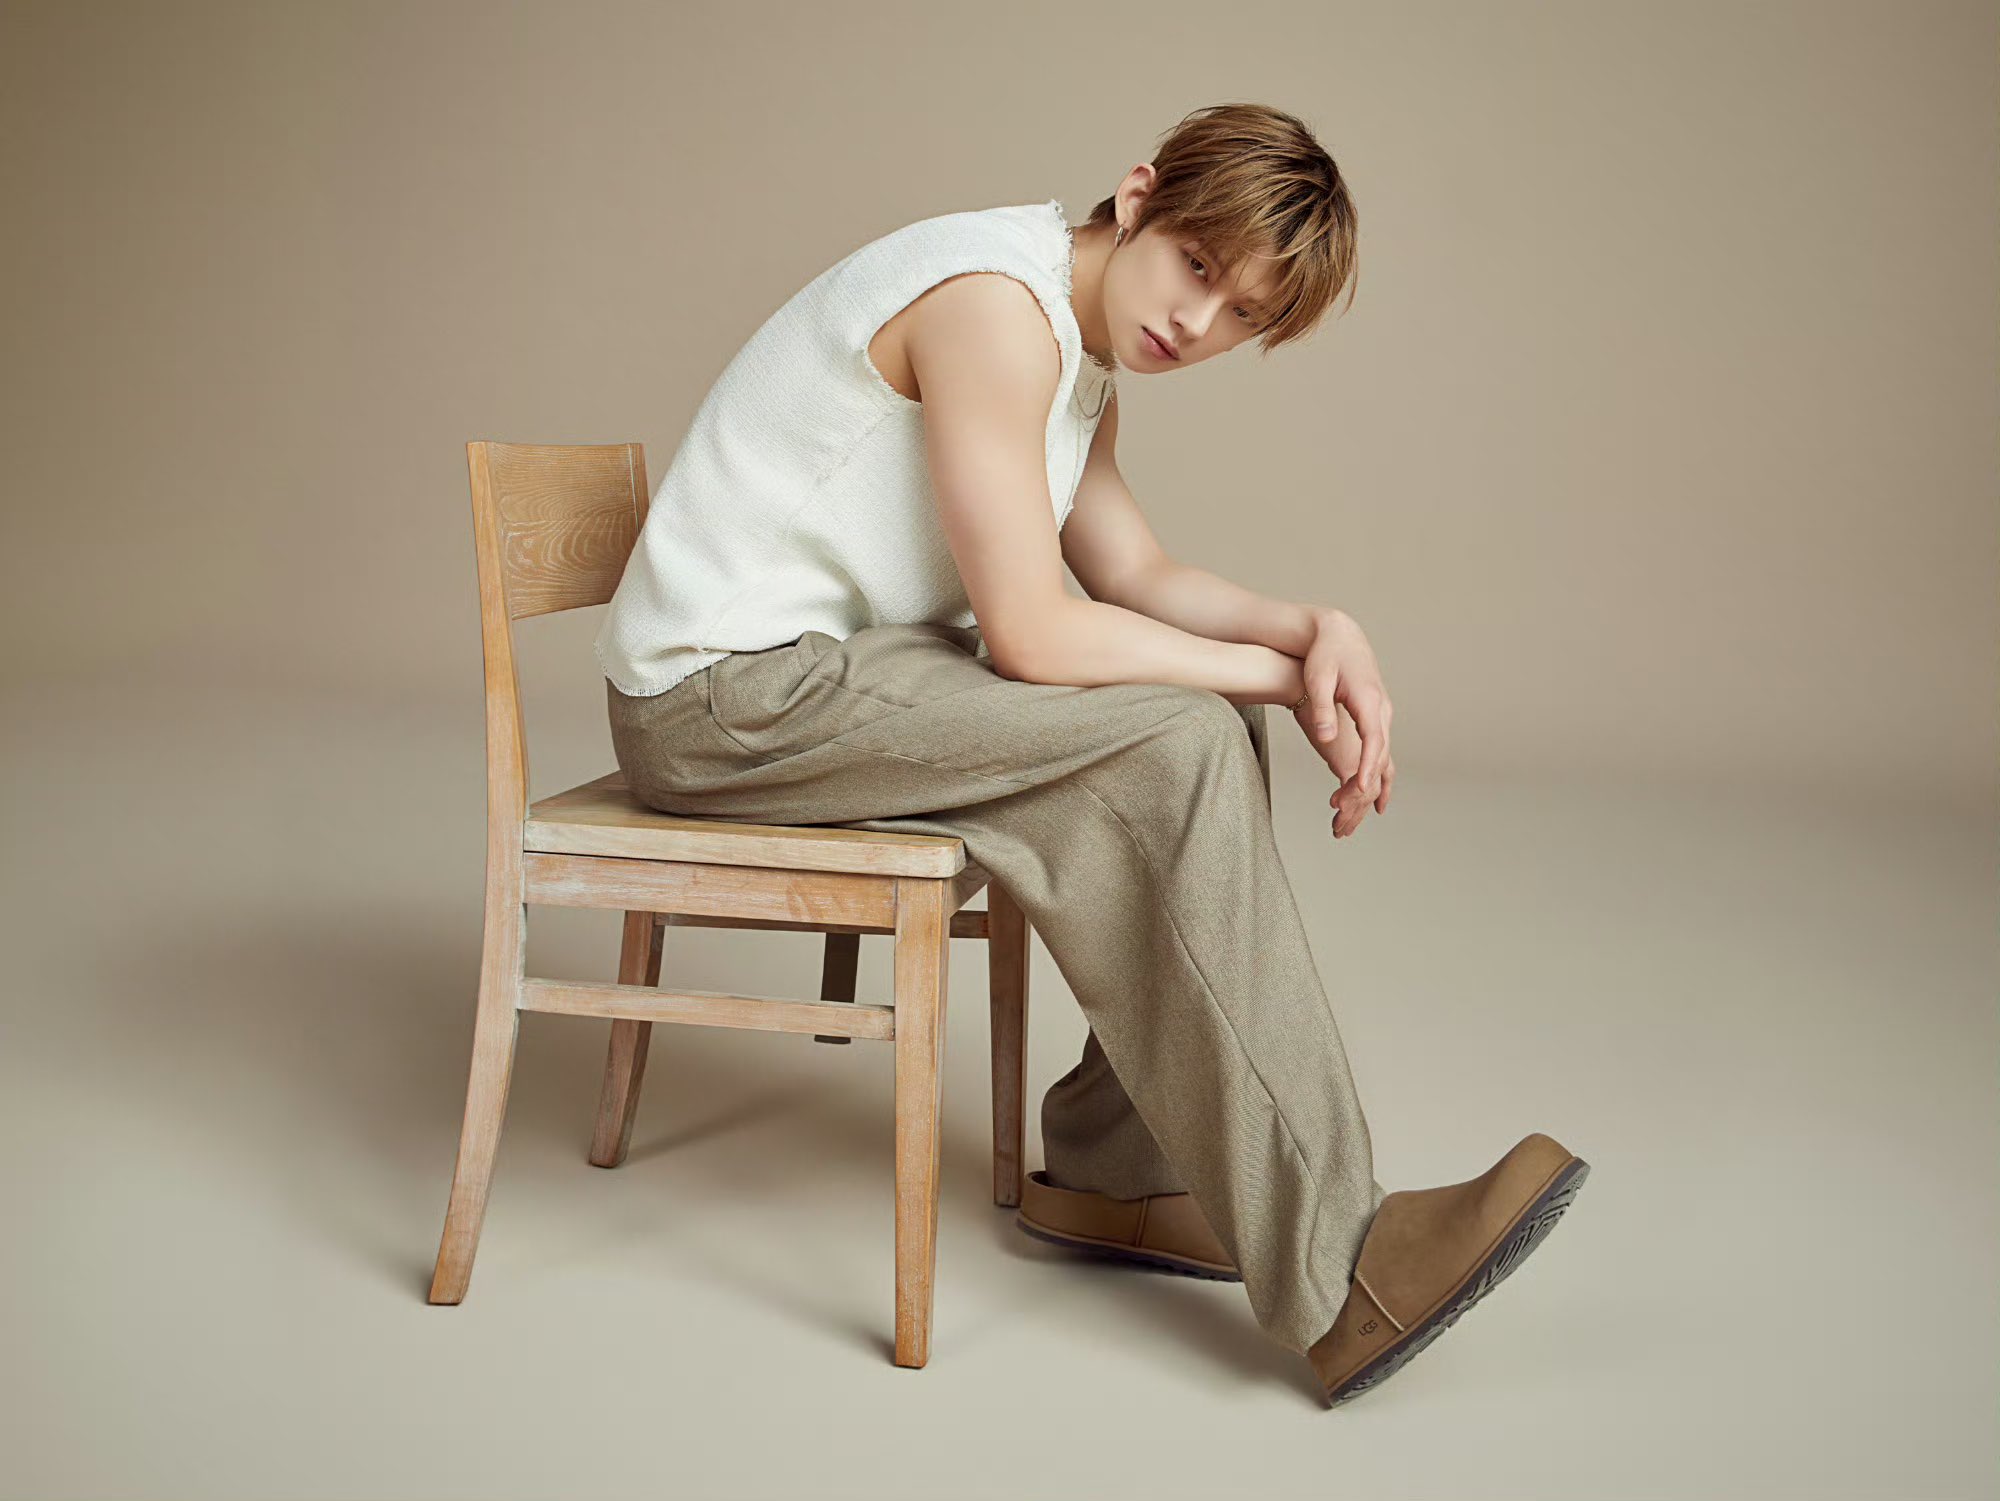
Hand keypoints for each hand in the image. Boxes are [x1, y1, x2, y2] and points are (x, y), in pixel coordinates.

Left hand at [1293, 610, 1394, 836]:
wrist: (1338, 633)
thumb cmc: (1324, 653)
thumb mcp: (1317, 678)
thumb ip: (1322, 708)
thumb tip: (1325, 737)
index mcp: (1369, 699)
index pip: (1373, 740)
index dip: (1367, 766)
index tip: (1359, 789)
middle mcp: (1381, 709)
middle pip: (1380, 753)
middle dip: (1365, 784)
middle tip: (1343, 811)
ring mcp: (1381, 713)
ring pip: (1384, 755)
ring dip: (1373, 784)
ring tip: (1361, 815)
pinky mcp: (1375, 716)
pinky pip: (1380, 750)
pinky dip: (1378, 773)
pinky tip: (1373, 797)